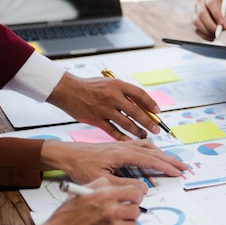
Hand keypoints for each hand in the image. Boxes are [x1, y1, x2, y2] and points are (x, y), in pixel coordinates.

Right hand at [31, 177, 143, 224]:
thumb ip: (98, 185)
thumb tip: (113, 184)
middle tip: (121, 215)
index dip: (135, 196)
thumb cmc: (63, 220)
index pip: (134, 192)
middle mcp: (112, 212)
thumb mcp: (78, 194)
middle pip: (136, 210)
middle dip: (129, 212)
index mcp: (104, 196)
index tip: (133, 200)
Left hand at [40, 139, 187, 183]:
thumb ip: (123, 185)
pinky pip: (140, 145)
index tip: (178, 172)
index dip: (166, 166)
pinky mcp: (118, 146)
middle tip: (184, 166)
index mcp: (122, 154)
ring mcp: (122, 145)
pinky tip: (153, 153)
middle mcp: (125, 147)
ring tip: (173, 161)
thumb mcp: (101, 181)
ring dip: (162, 154)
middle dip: (170, 159)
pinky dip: (152, 149)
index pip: (151, 160)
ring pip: (148, 147)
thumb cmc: (80, 167)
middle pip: (153, 151)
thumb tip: (143, 189)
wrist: (66, 154)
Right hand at [46, 73, 165, 139]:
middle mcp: (112, 97)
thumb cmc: (90, 86)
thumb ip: (124, 93)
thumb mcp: (110, 83)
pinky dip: (123, 137)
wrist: (67, 90)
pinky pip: (113, 131)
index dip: (151, 103)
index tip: (158, 111)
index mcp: (118, 85)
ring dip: (138, 131)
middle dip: (149, 122)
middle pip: (136, 111)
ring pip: (126, 123)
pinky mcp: (96, 120)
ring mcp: (104, 109)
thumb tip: (141, 105)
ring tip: (144, 135)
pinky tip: (130, 141)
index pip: (140, 94)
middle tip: (156, 129)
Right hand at [192, 0, 225, 40]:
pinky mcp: (193, 23)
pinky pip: (196, 30)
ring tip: (215, 35)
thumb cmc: (221, 13)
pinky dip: (204, 36)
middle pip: (202, 13)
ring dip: (206, 31)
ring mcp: (194, 14)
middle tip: (218, 32)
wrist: (212, 11)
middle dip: (210, 25)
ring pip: (196, 22)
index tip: (222, 24)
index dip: (217, 14)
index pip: (211, 4)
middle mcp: (200, 5)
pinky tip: (211, 37)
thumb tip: (224, 26)